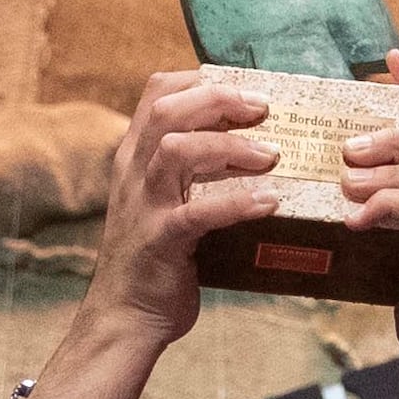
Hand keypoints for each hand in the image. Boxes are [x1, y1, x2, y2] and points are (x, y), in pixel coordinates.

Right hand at [85, 69, 284, 349]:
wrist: (126, 317)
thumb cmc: (158, 259)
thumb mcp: (166, 202)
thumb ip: (191, 173)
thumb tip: (249, 148)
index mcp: (136, 157)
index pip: (158, 92)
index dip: (201, 81)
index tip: (245, 89)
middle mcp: (135, 173)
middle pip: (167, 110)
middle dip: (219, 100)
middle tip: (265, 110)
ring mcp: (144, 206)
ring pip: (176, 150)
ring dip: (230, 147)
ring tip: (272, 157)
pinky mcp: (161, 241)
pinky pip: (199, 213)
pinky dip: (238, 203)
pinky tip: (270, 202)